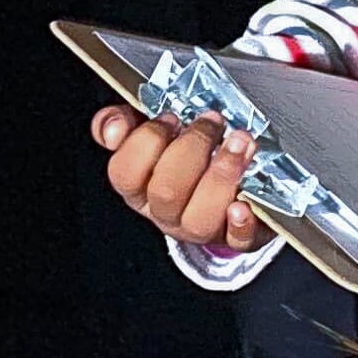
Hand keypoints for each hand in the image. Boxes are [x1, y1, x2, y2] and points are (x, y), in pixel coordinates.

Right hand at [94, 106, 263, 256]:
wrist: (236, 187)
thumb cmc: (189, 157)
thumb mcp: (153, 133)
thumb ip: (123, 122)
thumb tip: (113, 129)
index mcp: (139, 188)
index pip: (124, 173)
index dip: (147, 142)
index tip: (171, 117)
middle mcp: (165, 213)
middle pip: (165, 192)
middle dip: (193, 148)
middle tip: (213, 121)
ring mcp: (200, 229)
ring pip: (199, 219)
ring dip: (222, 176)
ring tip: (242, 143)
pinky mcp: (238, 239)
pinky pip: (237, 240)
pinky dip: (240, 223)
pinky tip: (243, 205)